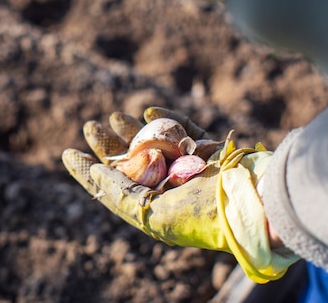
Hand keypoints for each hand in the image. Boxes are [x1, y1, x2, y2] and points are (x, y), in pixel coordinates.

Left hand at [62, 107, 298, 282]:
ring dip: (133, 130)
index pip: (115, 187)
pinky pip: (186, 132)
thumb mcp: (153, 214)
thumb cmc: (204, 216)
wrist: (261, 205)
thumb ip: (121, 193)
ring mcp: (193, 168)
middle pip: (132, 163)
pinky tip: (150, 111)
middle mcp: (172, 189)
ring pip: (155, 144)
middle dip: (109, 144)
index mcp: (156, 209)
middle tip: (90, 125)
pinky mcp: (213, 151)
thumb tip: (94, 171)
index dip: (88, 171)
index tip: (66, 153)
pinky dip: (168, 120)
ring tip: (113, 115)